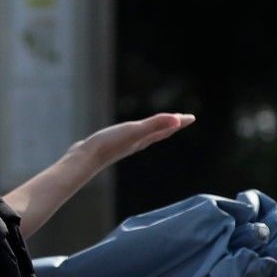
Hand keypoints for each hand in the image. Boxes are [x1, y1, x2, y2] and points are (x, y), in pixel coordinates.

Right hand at [75, 113, 194, 171]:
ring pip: (145, 137)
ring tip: (159, 128)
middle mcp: (137, 143)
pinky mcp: (112, 144)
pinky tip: (130, 135)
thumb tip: (178, 121)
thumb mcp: (134, 131)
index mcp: (144, 138)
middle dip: (170, 126)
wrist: (86, 159)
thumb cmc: (109, 144)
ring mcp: (124, 145)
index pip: (166, 129)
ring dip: (154, 131)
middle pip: (158, 133)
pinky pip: (130, 138)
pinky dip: (136, 134)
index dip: (179, 122)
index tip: (191, 117)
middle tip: (180, 120)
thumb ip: (155, 125)